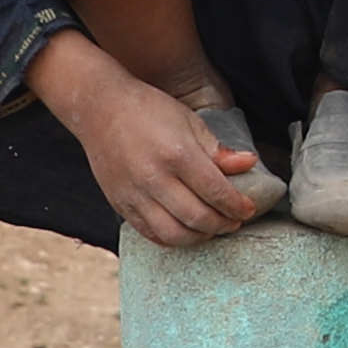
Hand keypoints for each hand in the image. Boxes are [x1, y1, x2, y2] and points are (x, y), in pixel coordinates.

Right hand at [32, 32, 265, 246]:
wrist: (99, 108)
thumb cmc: (148, 109)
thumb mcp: (190, 121)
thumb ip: (218, 149)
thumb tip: (249, 164)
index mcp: (177, 154)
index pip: (216, 191)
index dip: (237, 205)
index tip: (249, 208)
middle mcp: (154, 178)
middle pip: (198, 218)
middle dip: (224, 224)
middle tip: (235, 221)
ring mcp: (134, 194)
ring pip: (174, 234)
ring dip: (200, 237)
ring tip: (212, 228)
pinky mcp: (120, 204)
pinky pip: (150, 234)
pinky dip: (172, 239)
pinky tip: (186, 230)